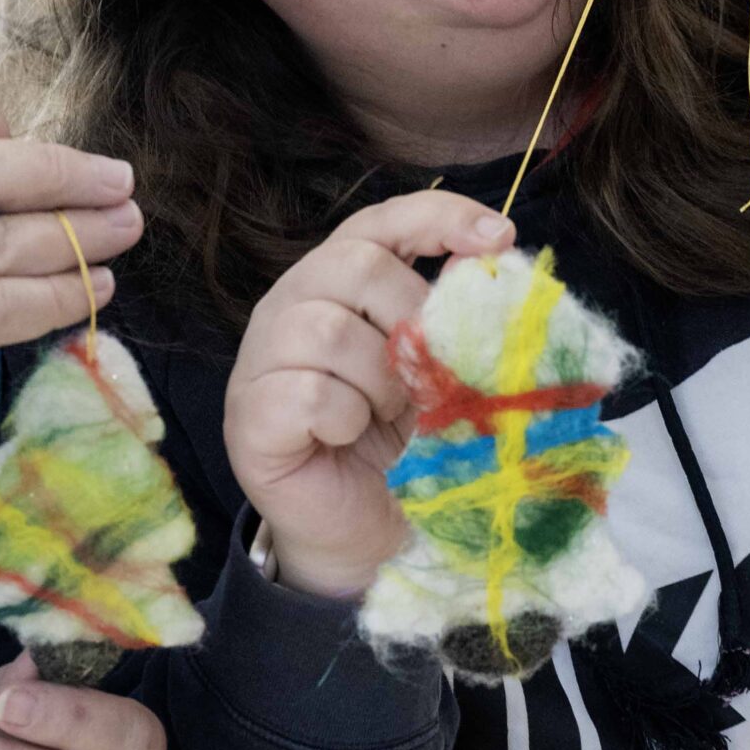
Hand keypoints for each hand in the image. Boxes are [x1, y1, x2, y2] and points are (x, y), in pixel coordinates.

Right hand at [225, 191, 516, 597]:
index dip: (440, 219)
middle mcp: (291, 304)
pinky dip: (346, 419)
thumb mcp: (437, 371)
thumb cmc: (398, 443)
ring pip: (329, 330)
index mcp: (337, 281)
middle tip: (426, 376)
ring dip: (378, 381)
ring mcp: (261, 358)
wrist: (362, 530)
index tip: (499, 239)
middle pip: (357, 266)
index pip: (383, 221)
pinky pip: (309, 393)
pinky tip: (347, 438)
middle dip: (411, 320)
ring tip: (383, 416)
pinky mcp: (250, 416)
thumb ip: (453, 318)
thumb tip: (492, 262)